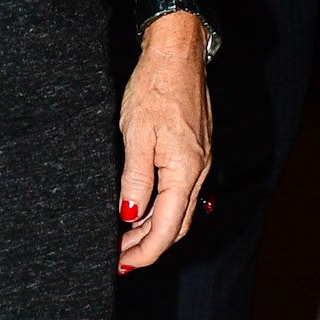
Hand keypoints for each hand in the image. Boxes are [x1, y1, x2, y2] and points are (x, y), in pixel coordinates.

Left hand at [117, 18, 212, 269]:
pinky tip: (141, 209)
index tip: (122, 263)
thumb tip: (130, 215)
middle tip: (119, 258)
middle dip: (149, 246)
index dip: (145, 251)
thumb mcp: (136, 135)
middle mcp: (198, 172)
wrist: (177, 55)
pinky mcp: (194, 153)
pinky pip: (181, 192)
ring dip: (154, 228)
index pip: (167, 228)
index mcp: (185, 172)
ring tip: (125, 240)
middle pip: (177, 225)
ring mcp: (199, 163)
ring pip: (179, 210)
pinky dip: (161, 208)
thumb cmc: (154, 89)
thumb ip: (135, 179)